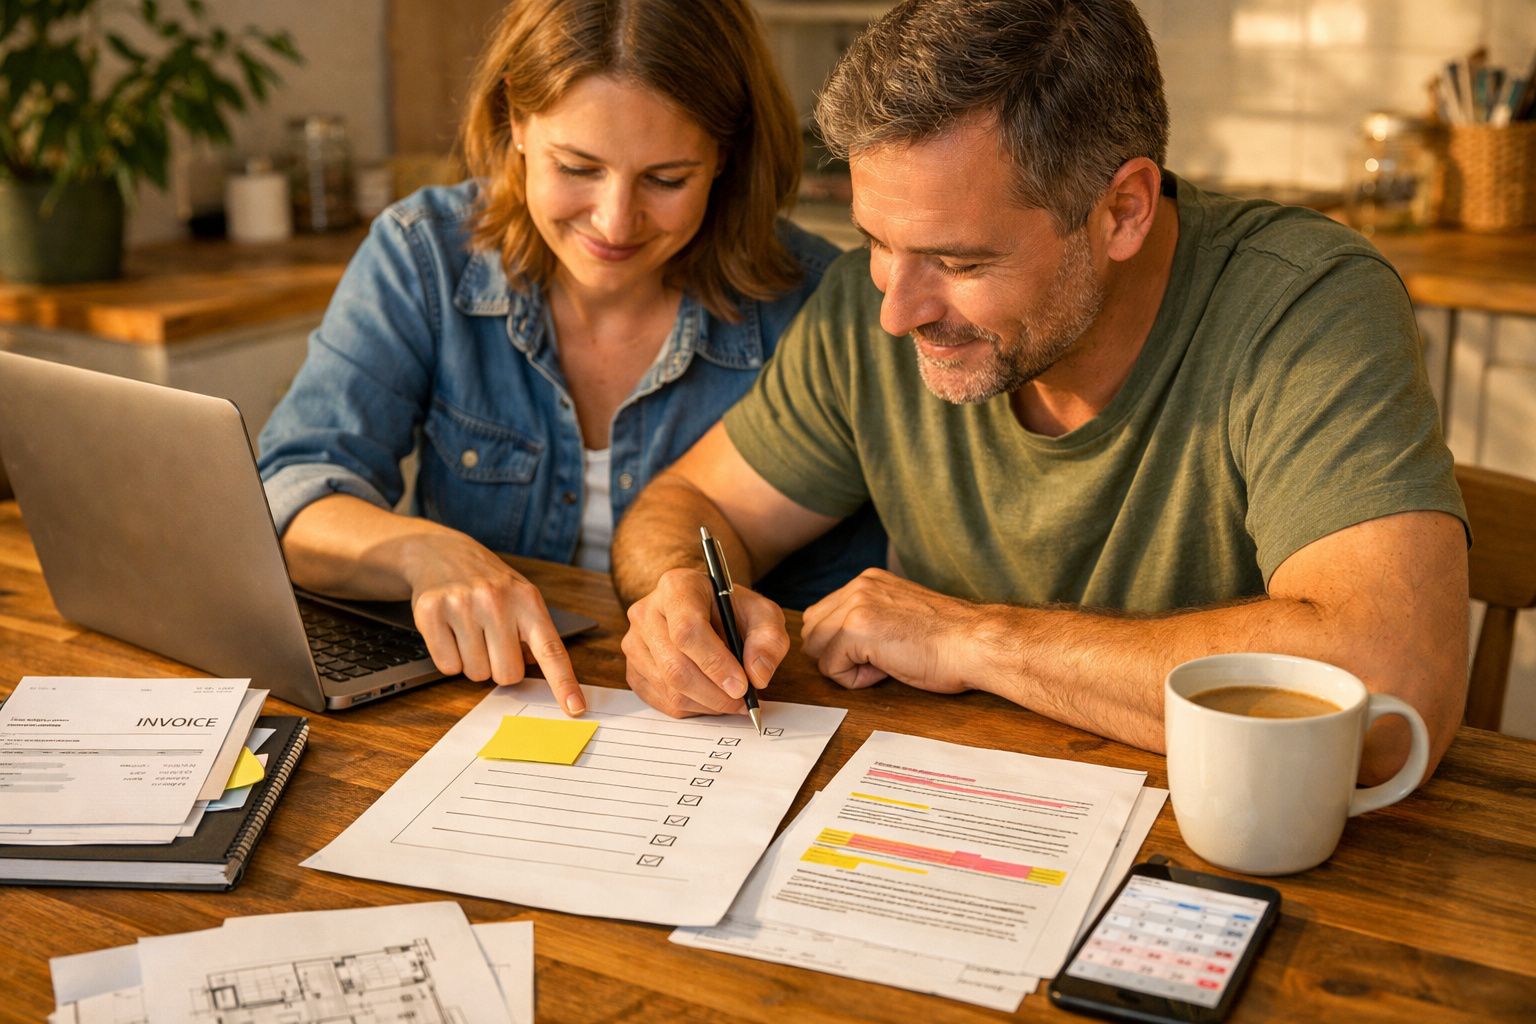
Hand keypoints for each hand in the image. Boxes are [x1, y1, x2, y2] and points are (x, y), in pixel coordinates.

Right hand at [404, 533, 584, 714]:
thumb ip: (534, 635)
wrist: (442, 552)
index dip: (563, 682)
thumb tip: (538, 673)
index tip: (575, 708)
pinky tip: (450, 631)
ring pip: (476, 674)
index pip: (551, 649)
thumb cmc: (489, 584)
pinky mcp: (431, 612)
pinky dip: (449, 658)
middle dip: (499, 667)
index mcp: (527, 600)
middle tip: (491, 641)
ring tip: (469, 631)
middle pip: (507, 674)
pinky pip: (447, 667)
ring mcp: (462, 604)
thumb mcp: (522, 598)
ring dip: (473, 662)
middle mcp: (496, 600)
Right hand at [621, 567, 789, 716]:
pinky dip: (693, 708)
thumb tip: (758, 676)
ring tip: (731, 698)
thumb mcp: (762, 614)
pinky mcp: (633, 670)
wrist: (705, 611)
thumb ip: (769, 640)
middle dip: (715, 693)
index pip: (687, 630)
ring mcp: (634, 643)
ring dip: (708, 703)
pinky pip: (662, 702)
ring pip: (670, 689)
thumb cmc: (732, 611)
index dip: (715, 663)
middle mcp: (646, 613)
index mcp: (676, 587)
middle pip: (675, 666)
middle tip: (743, 701)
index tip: (742, 685)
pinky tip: (711, 697)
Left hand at [800, 569, 981, 694]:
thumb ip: (867, 619)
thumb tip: (836, 645)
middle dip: (837, 654)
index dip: (843, 645)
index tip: (882, 649)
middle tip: (880, 660)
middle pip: (812, 631)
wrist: (975, 643)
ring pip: (816, 649)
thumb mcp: (898, 616)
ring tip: (884, 664)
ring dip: (845, 666)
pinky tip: (887, 669)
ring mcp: (856, 605)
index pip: (823, 615)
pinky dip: (855, 680)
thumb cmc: (948, 641)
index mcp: (868, 581)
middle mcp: (858, 586)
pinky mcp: (856, 629)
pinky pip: (830, 667)